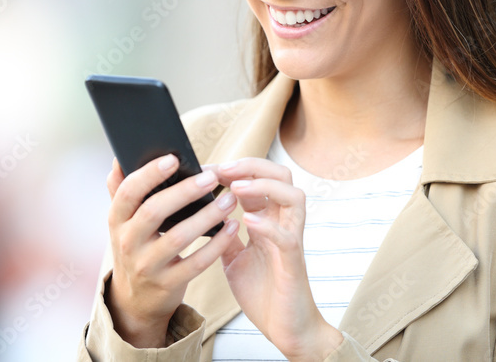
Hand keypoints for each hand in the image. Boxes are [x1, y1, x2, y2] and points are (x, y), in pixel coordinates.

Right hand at [104, 155, 239, 347]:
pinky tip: (232, 227)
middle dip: (184, 192)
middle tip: (211, 177)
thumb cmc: (136, 246)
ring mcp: (146, 265)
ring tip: (229, 199)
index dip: (149, 174)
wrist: (135, 300)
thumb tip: (120, 155)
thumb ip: (121, 189)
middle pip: (154, 212)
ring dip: (207, 216)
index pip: (128, 192)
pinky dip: (216, 244)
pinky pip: (196, 263)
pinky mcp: (167, 284)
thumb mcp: (122, 221)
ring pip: (178, 237)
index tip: (174, 158)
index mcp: (117, 220)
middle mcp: (127, 242)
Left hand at [217, 157, 343, 360]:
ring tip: (236, 188)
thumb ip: (224, 235)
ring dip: (264, 187)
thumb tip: (202, 214)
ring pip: (293, 197)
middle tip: (223, 170)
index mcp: (269, 220)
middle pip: (282, 175)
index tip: (208, 168)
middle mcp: (283, 224)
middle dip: (252, 166)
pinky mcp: (293, 263)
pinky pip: (287, 237)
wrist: (284, 328)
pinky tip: (247, 221)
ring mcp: (291, 240)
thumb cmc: (262, 291)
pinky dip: (268, 225)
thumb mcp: (234, 258)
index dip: (236, 168)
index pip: (260, 179)